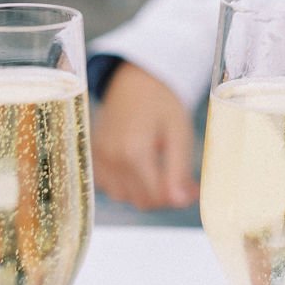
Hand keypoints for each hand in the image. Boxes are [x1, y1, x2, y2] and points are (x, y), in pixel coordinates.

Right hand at [92, 63, 197, 210]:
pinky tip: (139, 166)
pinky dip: (126, 184)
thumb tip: (182, 202)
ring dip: (144, 191)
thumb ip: (180, 170)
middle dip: (163, 195)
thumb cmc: (161, 103)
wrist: (135, 81)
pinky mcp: (93, 158)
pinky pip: (110, 187)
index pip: (156, 198)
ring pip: (125, 197)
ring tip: (159, 167)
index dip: (177, 197)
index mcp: (134, 152)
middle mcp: (111, 159)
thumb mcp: (179, 131)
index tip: (192, 187)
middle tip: (180, 178)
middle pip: (141, 201)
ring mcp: (99, 159)